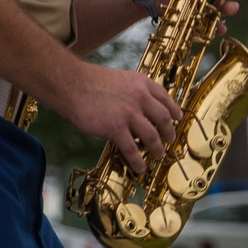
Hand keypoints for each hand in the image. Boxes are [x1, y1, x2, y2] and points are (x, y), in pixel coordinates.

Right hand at [66, 65, 182, 173]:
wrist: (70, 84)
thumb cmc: (88, 82)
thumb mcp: (118, 79)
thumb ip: (131, 91)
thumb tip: (138, 109)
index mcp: (141, 82)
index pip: (165, 98)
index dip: (174, 110)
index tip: (178, 119)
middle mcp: (139, 97)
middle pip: (164, 118)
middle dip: (170, 133)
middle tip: (170, 141)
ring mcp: (128, 113)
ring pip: (152, 136)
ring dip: (158, 149)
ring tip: (158, 156)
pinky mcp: (115, 128)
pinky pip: (132, 149)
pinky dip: (138, 161)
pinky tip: (139, 167)